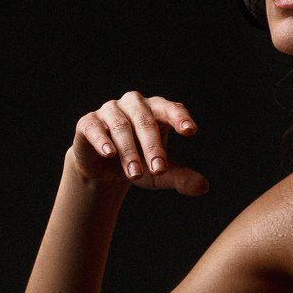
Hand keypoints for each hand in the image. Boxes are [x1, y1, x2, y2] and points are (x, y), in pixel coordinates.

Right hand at [69, 90, 209, 194]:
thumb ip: (181, 178)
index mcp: (156, 111)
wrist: (104, 171)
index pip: (170, 109)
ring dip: (129, 151)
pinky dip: (103, 140)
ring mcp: (110, 111)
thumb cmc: (139, 164)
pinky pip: (95, 128)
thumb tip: (204, 187)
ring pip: (121, 126)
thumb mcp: (161, 175)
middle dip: (153, 146)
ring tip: (136, 174)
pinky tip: (110, 153)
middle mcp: (134, 105)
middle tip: (159, 170)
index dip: (179, 117)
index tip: (190, 130)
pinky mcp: (88, 122)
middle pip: (145, 121)